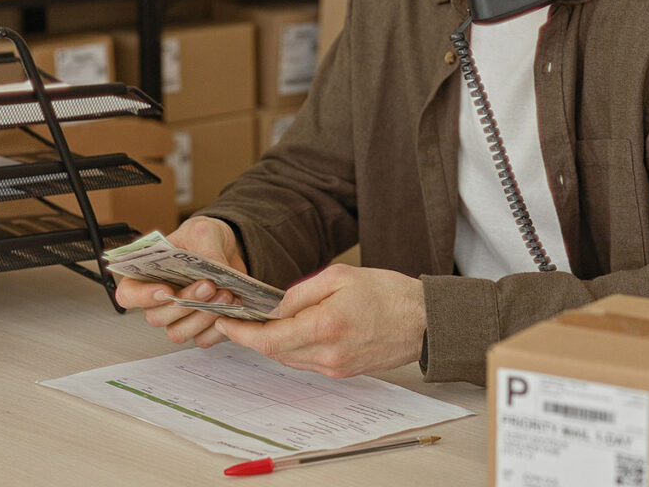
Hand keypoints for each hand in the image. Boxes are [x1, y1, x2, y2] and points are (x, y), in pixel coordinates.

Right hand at [114, 216, 246, 346]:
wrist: (228, 249)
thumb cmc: (203, 238)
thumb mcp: (204, 231)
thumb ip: (207, 249)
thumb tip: (218, 269)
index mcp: (147, 274)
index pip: (129, 294)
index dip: (142, 297)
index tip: (166, 290)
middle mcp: (158, 301)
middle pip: (156, 317)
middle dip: (185, 303)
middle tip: (208, 285)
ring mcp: (178, 317)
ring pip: (178, 332)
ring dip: (202, 317)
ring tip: (225, 294)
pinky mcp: (200, 326)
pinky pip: (202, 339)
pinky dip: (217, 327)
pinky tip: (230, 307)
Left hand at [214, 264, 426, 377]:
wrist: (424, 321)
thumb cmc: (388, 293)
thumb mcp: (340, 276)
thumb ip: (301, 293)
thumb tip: (274, 307)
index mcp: (325, 327)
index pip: (269, 339)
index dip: (241, 333)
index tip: (224, 323)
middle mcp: (328, 355)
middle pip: (274, 352)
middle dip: (252, 337)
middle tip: (236, 319)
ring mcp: (336, 367)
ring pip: (289, 359)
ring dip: (272, 344)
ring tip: (262, 323)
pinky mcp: (343, 372)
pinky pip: (307, 362)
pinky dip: (292, 348)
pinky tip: (291, 332)